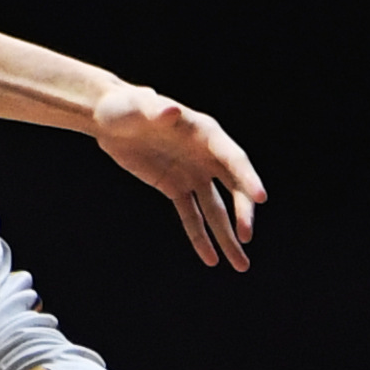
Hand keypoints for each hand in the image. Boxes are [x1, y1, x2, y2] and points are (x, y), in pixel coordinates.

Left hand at [95, 84, 261, 269]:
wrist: (108, 118)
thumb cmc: (125, 106)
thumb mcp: (138, 104)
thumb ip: (156, 109)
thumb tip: (172, 111)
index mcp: (205, 132)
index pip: (232, 158)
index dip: (247, 177)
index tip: (260, 198)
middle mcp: (206, 155)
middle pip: (232, 188)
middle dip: (241, 212)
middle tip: (246, 236)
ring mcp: (192, 173)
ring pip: (215, 210)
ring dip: (227, 236)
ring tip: (240, 265)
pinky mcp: (175, 188)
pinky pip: (191, 216)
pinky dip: (200, 238)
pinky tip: (211, 259)